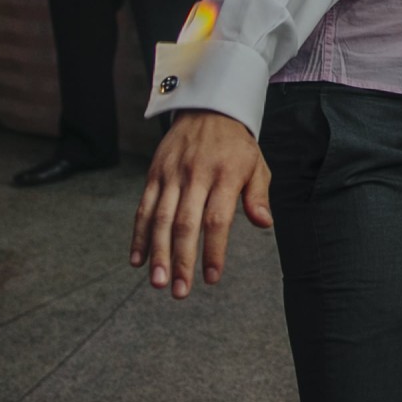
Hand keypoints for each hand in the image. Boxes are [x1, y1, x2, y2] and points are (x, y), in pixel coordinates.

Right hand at [130, 110, 272, 298]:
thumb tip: (264, 223)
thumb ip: (258, 195)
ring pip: (160, 219)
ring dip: (157, 253)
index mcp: (225, 176)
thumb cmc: (237, 145)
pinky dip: (139, 235)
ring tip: (157, 282)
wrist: (208, 109)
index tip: (212, 278)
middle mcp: (196, 176)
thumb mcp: (256, 165)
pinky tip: (137, 260)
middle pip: (184, 224)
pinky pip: (143, 208)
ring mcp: (172, 175)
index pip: (217, 220)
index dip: (213, 251)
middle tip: (179, 291)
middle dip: (181, 261)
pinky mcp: (154, 174)